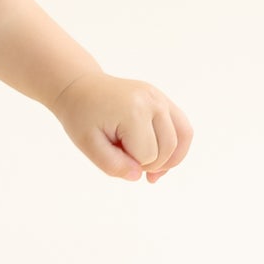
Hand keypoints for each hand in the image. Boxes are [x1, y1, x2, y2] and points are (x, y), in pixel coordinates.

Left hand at [48, 71, 191, 182]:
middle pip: (167, 150)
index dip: (131, 164)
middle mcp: (153, 101)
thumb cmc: (82, 116)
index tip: (112, 153)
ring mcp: (160, 98)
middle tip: (124, 157)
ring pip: (182, 139)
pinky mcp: (163, 99)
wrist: (81, 88)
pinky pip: (183, 128)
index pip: (147, 156)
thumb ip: (112, 164)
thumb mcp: (87, 144)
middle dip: (149, 163)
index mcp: (133, 111)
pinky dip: (177, 147)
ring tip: (150, 168)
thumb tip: (138, 176)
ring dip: (168, 159)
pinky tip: (163, 158)